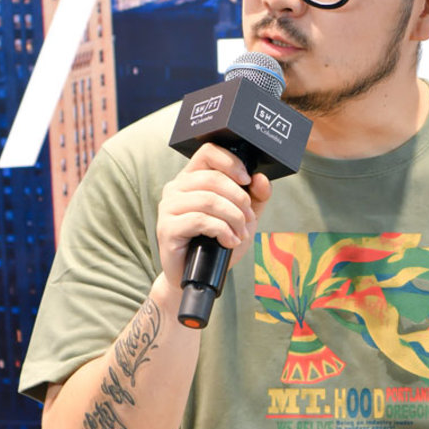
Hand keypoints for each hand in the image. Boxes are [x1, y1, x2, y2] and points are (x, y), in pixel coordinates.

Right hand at [157, 143, 271, 294]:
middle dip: (239, 200)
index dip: (231, 162)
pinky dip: (222, 230)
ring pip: (209, 199)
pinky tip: (228, 241)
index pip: (208, 152)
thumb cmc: (216, 243)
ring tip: (240, 234)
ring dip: (233, 218)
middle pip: (213, 178)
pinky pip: (200, 220)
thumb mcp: (243, 218)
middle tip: (248, 219)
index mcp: (191, 178)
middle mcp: (176, 188)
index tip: (247, 180)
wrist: (196, 276)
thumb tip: (261, 179)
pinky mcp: (167, 228)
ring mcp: (168, 207)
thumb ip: (255, 197)